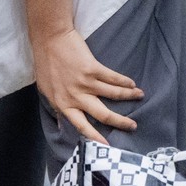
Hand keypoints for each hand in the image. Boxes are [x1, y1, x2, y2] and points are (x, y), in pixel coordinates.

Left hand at [32, 28, 141, 143]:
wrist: (49, 39)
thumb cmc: (46, 64)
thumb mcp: (47, 90)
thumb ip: (58, 106)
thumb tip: (63, 123)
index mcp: (63, 104)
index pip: (81, 126)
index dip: (95, 137)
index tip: (107, 146)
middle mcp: (75, 97)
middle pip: (103, 115)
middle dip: (120, 122)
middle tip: (132, 126)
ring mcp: (85, 83)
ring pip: (114, 95)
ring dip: (129, 96)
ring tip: (140, 96)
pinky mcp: (93, 69)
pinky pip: (114, 79)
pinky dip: (125, 82)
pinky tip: (132, 84)